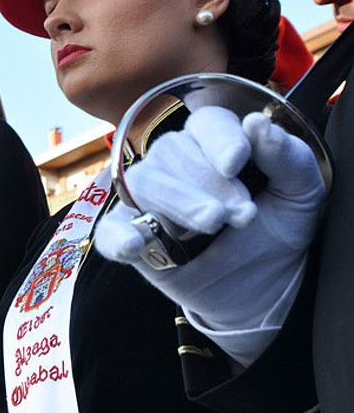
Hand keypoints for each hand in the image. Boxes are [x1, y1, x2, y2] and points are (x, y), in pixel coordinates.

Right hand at [95, 107, 324, 363]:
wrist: (262, 289)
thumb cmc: (277, 232)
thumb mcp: (302, 196)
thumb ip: (288, 158)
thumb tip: (258, 124)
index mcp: (215, 144)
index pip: (206, 123)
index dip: (219, 139)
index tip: (237, 162)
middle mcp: (175, 164)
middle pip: (172, 150)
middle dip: (209, 182)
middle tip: (243, 215)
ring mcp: (147, 200)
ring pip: (143, 182)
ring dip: (177, 201)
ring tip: (212, 223)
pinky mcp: (130, 236)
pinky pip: (109, 229)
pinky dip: (117, 236)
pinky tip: (135, 245)